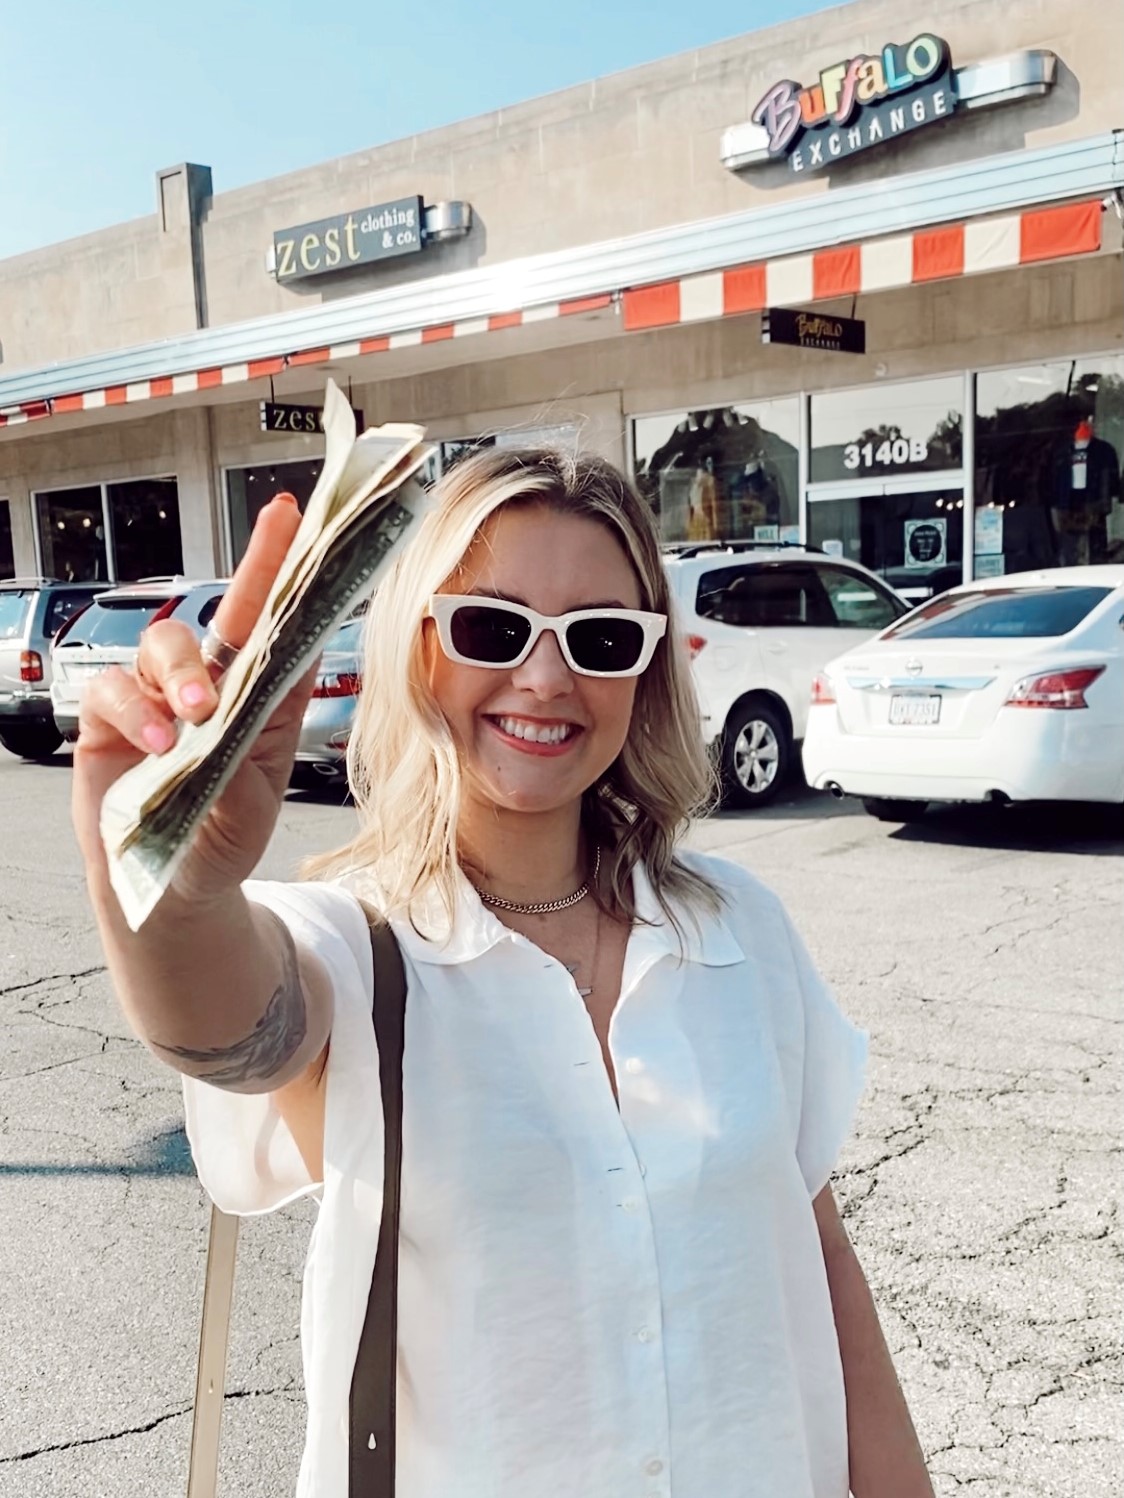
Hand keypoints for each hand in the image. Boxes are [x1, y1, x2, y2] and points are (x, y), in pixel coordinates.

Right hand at [72, 495, 315, 906]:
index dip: (275, 566)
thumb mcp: (258, 791)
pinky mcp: (110, 722)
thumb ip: (259, 736)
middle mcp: (206, 685)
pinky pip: (113, 690)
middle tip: (228, 681)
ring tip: (193, 725)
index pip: (268, 619)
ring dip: (179, 678)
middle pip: (212, 617)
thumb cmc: (223, 834)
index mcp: (255, 693)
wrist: (175, 889)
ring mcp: (155, 699)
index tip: (291, 516)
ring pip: (160, 645)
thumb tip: (266, 678)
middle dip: (227, 610)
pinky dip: (136, 712)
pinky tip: (157, 744)